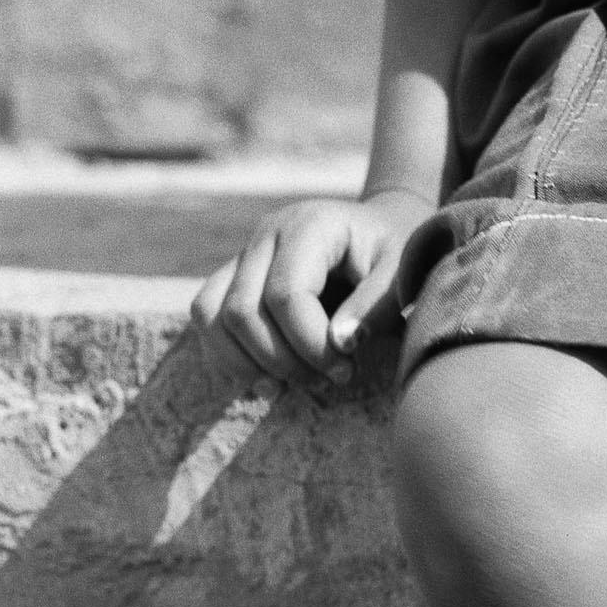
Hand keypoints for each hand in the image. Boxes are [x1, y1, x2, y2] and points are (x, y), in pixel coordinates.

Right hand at [190, 188, 432, 391]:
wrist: (378, 234)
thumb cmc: (392, 256)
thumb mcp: (400, 273)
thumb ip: (375, 306)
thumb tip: (339, 343)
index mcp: (309, 225)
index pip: (285, 294)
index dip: (309, 344)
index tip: (345, 369)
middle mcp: (266, 234)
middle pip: (243, 312)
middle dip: (283, 360)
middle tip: (328, 378)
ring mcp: (243, 254)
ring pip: (211, 317)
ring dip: (249, 364)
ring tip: (295, 382)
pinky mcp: (232, 277)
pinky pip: (205, 319)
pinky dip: (228, 357)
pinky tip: (268, 378)